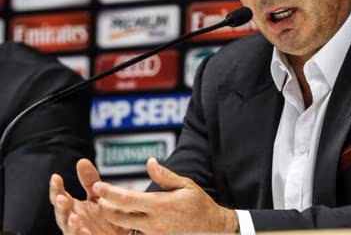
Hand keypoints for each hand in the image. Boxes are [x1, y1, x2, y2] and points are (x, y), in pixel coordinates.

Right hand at [49, 158, 126, 234]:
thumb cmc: (105, 215)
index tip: (56, 177)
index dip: (56, 188)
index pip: (60, 196)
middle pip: (63, 214)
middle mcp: (74, 220)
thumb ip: (90, 181)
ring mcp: (79, 233)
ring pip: (70, 230)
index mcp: (74, 207)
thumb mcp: (98, 195)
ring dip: (70, 224)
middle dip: (61, 206)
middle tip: (61, 198)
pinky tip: (85, 231)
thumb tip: (81, 161)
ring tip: (74, 217)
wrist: (122, 233)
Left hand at [93, 157, 238, 233]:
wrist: (212, 229)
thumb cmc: (199, 204)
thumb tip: (149, 162)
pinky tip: (126, 215)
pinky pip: (136, 232)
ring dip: (114, 216)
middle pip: (119, 217)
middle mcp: (154, 222)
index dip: (109, 193)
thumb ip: (165, 176)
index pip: (127, 199)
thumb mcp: (186, 185)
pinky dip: (128, 223)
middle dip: (105, 207)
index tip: (98, 186)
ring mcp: (153, 234)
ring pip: (125, 226)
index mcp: (161, 205)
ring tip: (109, 205)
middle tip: (99, 196)